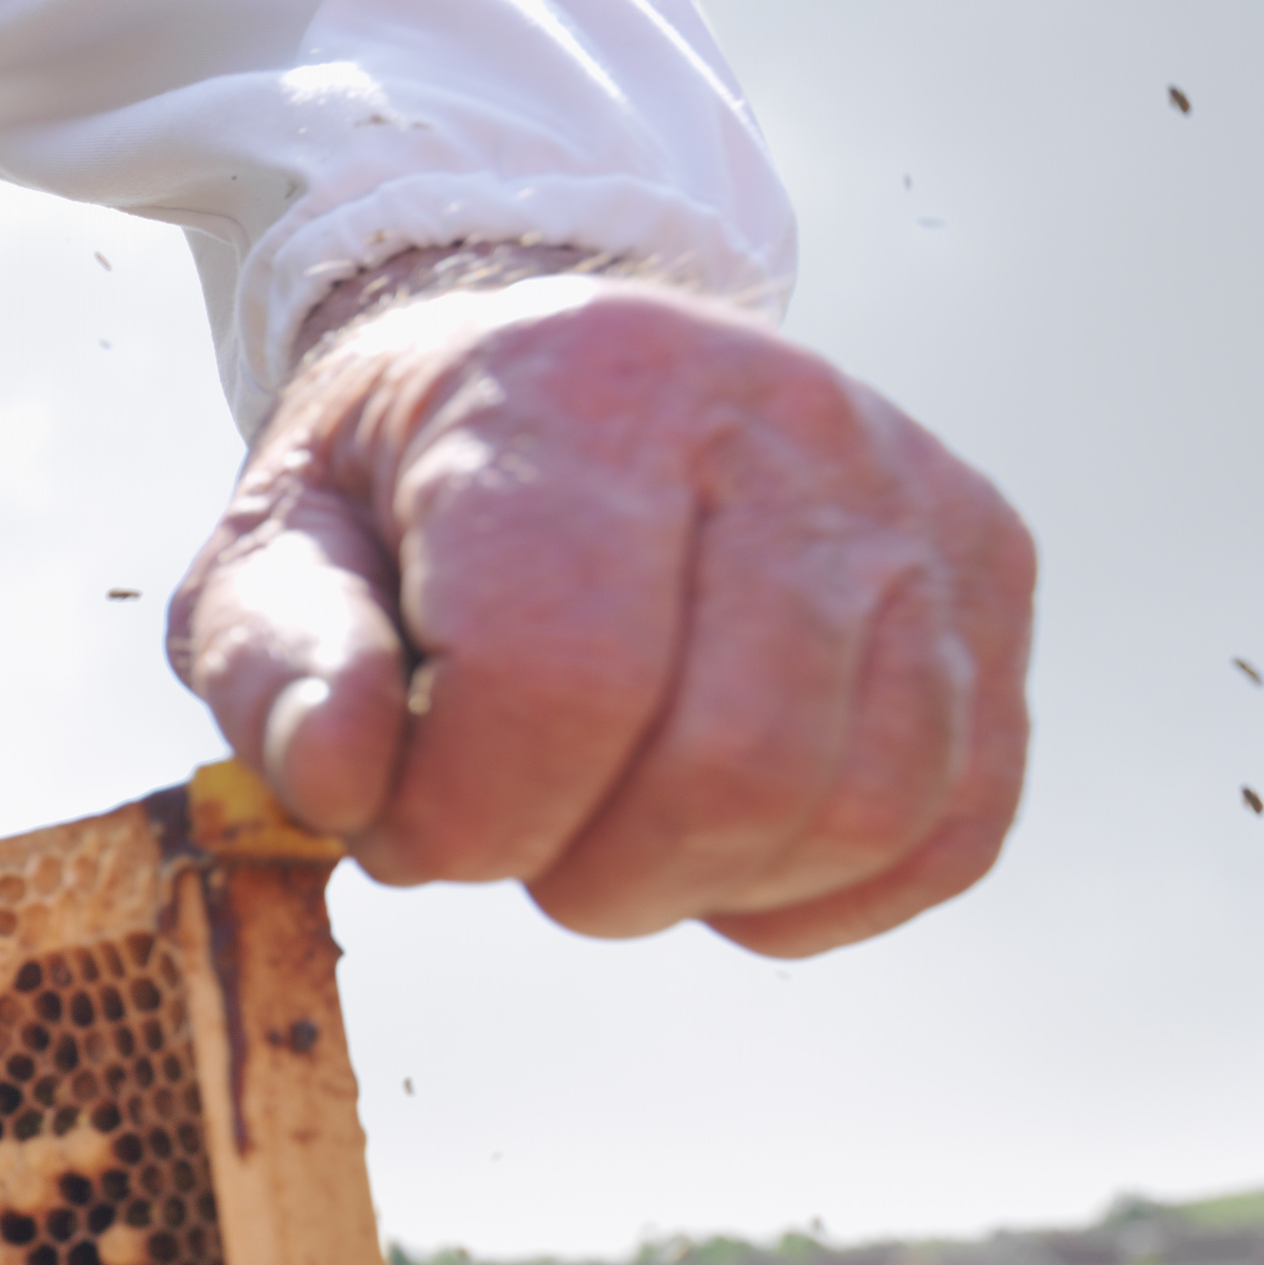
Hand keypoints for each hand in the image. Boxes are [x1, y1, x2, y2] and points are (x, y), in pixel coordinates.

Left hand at [170, 266, 1033, 954]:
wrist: (557, 373)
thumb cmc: (408, 483)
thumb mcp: (279, 544)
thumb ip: (278, 662)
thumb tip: (335, 777)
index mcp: (579, 386)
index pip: (561, 679)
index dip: (469, 817)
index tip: (405, 819)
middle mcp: (780, 417)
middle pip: (735, 764)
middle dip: (590, 872)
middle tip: (509, 833)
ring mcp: (910, 496)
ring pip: (862, 806)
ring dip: (705, 886)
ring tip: (605, 828)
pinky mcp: (985, 575)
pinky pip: (951, 823)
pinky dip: (821, 890)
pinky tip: (715, 845)